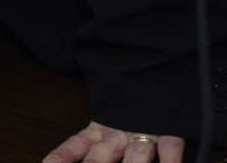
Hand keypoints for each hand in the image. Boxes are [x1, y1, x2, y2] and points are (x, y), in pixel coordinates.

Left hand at [42, 121, 183, 162]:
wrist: (155, 72)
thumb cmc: (130, 107)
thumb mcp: (106, 120)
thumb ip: (89, 144)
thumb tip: (57, 156)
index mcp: (100, 130)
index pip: (76, 145)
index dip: (62, 155)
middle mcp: (118, 133)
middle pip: (102, 155)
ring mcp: (144, 131)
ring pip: (135, 155)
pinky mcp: (169, 129)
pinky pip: (170, 146)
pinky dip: (169, 159)